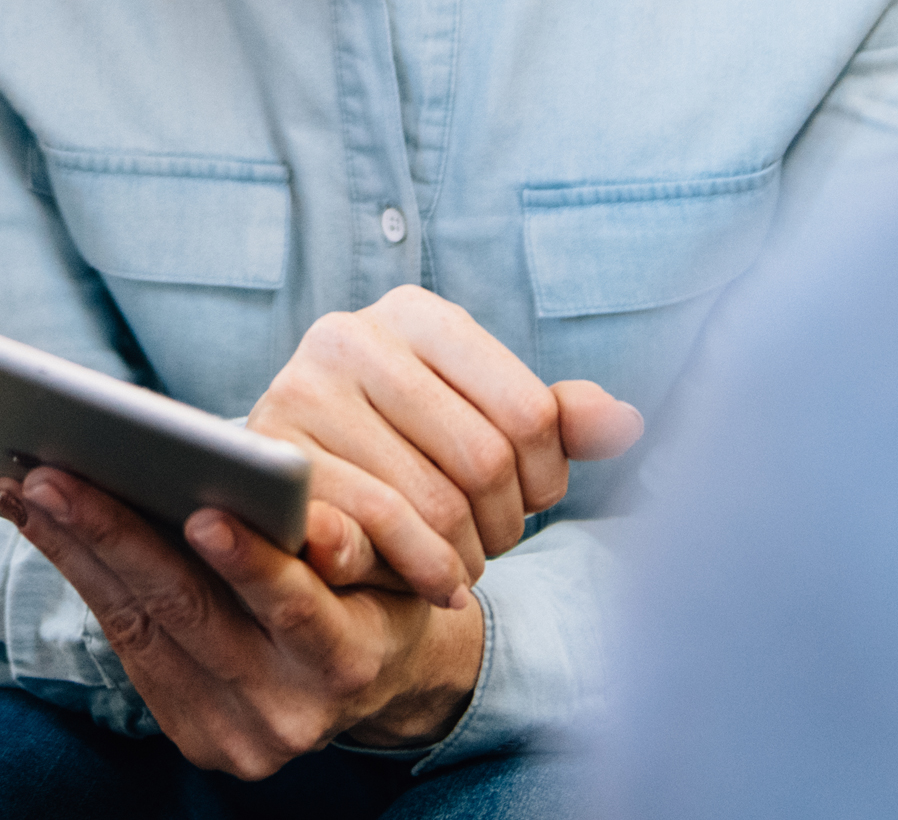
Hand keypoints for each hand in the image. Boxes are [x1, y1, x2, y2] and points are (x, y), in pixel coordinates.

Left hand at [0, 467, 482, 775]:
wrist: (373, 680)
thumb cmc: (376, 591)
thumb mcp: (388, 563)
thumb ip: (343, 539)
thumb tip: (301, 504)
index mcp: (347, 661)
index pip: (293, 607)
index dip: (248, 562)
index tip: (202, 512)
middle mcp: (288, 711)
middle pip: (187, 612)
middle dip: (114, 535)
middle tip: (51, 475)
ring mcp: (233, 733)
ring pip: (140, 626)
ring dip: (74, 550)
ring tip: (24, 487)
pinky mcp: (192, 735)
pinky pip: (128, 645)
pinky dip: (84, 579)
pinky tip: (47, 527)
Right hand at [245, 286, 646, 603]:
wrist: (297, 488)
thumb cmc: (405, 450)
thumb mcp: (482, 422)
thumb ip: (556, 420)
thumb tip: (625, 423)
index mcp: (416, 314)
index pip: (530, 412)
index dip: (547, 480)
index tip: (529, 503)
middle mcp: (351, 336)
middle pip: (485, 460)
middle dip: (503, 525)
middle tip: (491, 546)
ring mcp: (301, 392)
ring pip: (434, 502)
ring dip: (464, 557)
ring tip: (460, 565)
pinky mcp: (272, 461)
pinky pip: (376, 530)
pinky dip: (421, 571)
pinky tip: (432, 583)